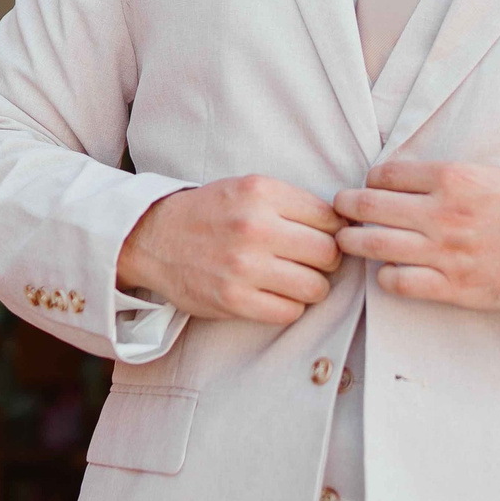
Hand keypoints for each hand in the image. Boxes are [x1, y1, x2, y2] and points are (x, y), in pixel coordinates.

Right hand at [118, 176, 342, 325]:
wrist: (154, 238)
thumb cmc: (210, 213)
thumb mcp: (248, 188)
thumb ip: (292, 202)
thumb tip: (345, 226)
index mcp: (261, 193)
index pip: (330, 218)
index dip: (333, 232)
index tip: (322, 238)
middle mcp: (254, 227)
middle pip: (329, 253)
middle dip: (328, 261)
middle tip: (313, 262)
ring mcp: (243, 266)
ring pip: (315, 287)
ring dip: (312, 288)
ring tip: (296, 281)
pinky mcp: (233, 299)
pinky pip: (289, 312)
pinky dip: (290, 307)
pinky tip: (277, 296)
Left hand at [334, 161, 499, 310]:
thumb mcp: (485, 173)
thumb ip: (442, 177)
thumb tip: (398, 180)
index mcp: (451, 178)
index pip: (385, 175)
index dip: (368, 181)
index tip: (365, 188)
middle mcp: (443, 213)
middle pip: (369, 207)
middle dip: (345, 207)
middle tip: (338, 210)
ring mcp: (446, 252)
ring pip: (374, 245)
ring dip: (352, 241)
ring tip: (345, 241)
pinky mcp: (454, 286)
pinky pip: (399, 282)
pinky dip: (383, 277)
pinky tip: (385, 273)